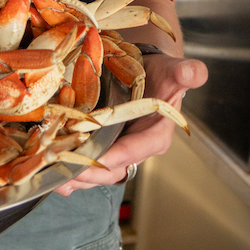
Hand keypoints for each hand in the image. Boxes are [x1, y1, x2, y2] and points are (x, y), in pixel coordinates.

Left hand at [52, 55, 206, 195]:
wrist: (144, 73)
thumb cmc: (160, 74)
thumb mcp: (174, 71)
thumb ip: (186, 73)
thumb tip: (195, 72)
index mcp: (156, 134)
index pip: (138, 148)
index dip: (119, 154)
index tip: (100, 157)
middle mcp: (135, 148)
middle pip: (113, 167)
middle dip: (90, 171)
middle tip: (66, 170)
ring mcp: (116, 151)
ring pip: (97, 172)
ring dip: (76, 177)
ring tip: (55, 177)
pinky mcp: (101, 149)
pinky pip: (87, 166)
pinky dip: (71, 174)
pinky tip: (54, 179)